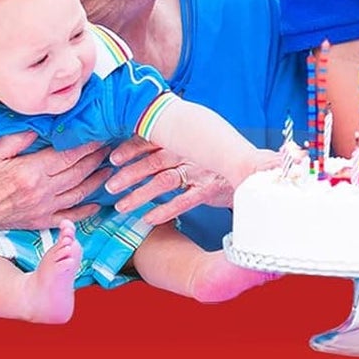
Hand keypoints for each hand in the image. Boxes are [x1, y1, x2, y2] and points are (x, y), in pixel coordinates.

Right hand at [0, 131, 110, 233]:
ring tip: (111, 168)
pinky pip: (70, 215)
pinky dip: (87, 210)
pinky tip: (98, 203)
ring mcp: (43, 208)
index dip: (87, 145)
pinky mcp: (40, 221)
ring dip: (98, 180)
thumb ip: (17, 138)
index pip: (68, 155)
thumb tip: (40, 126)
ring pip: (79, 193)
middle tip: (112, 147)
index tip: (101, 135)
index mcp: (31, 171)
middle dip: (97, 158)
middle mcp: (42, 190)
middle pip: (79, 172)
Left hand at [104, 136, 232, 225]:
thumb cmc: (212, 162)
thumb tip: (137, 144)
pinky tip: (148, 219)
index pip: (151, 141)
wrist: (249, 173)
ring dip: (140, 194)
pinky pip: (183, 201)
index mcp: (182, 139)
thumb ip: (169, 145)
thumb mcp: (193, 147)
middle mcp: (189, 152)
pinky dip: (165, 210)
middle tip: (109, 186)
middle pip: (153, 162)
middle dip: (129, 174)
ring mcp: (199, 171)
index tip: (112, 158)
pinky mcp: (209, 189)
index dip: (130, 149)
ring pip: (164, 181)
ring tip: (121, 207)